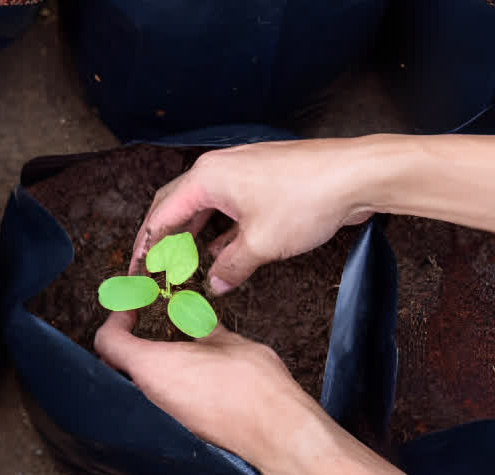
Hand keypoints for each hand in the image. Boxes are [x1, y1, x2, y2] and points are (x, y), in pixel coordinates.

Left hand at [94, 311, 323, 467]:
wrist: (276, 430)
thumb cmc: (252, 386)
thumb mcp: (226, 340)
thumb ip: (201, 326)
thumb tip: (194, 317)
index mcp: (152, 367)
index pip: (108, 340)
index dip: (116, 318)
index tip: (133, 308)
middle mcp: (149, 394)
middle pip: (117, 363)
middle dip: (128, 339)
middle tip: (147, 320)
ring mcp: (164, 414)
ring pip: (138, 382)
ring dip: (148, 359)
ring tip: (173, 339)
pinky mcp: (181, 426)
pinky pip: (160, 397)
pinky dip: (166, 378)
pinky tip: (190, 366)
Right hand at [130, 139, 374, 292]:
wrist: (357, 175)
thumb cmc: (307, 199)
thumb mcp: (261, 245)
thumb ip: (230, 268)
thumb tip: (214, 285)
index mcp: (206, 178)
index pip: (161, 215)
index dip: (146, 247)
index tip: (137, 270)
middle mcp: (218, 170)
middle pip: (176, 207)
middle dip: (164, 240)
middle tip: (153, 268)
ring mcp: (241, 172)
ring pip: (204, 208)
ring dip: (193, 237)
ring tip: (183, 266)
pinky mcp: (261, 181)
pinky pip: (228, 208)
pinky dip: (219, 231)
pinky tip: (220, 255)